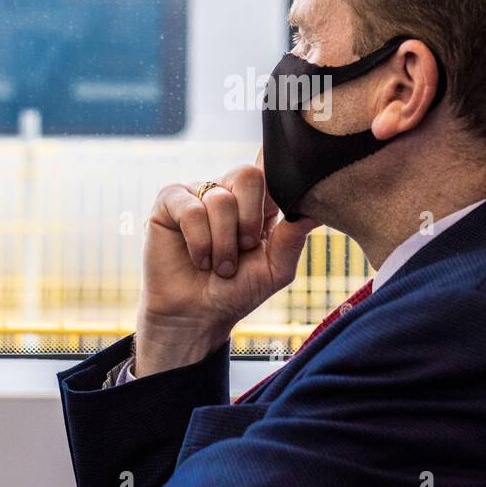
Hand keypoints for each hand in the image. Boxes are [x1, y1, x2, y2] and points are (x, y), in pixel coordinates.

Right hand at [134, 162, 317, 376]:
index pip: (271, 170)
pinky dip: (199, 242)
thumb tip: (315, 211)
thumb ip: (293, 237)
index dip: (278, 170)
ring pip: (220, 199)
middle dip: (249, 220)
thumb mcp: (275, 269)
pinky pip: (190, 209)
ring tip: (219, 266)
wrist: (197, 316)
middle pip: (248, 175)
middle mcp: (228, 191)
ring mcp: (198, 193)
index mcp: (258, 203)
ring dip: (223, 243)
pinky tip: (199, 259)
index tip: (287, 177)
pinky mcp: (170, 201)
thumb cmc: (236, 291)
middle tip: (244, 248)